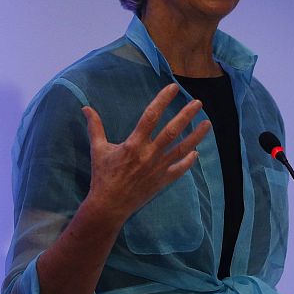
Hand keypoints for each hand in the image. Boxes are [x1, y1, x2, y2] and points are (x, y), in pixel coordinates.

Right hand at [81, 83, 210, 222]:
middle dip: (186, 115)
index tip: (173, 88)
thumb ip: (95, 127)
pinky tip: (196, 152)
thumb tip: (85, 108)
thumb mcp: (97, 149)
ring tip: (207, 123)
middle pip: (172, 130)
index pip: (151, 116)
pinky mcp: (162, 181)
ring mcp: (158, 168)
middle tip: (198, 102)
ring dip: (196, 136)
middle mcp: (149, 154)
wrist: (109, 205)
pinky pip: (180, 169)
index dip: (163, 100)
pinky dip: (189, 160)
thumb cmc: (103, 176)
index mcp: (134, 143)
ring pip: (182, 148)